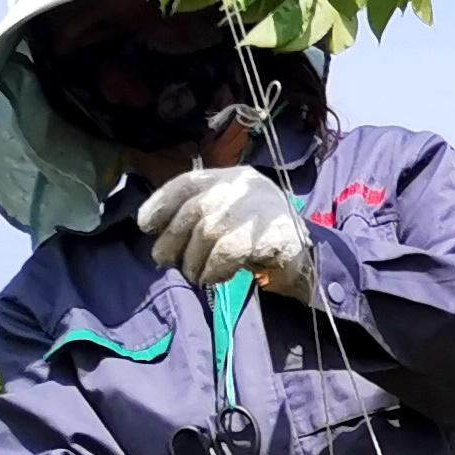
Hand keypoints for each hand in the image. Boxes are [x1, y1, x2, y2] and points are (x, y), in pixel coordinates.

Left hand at [141, 163, 313, 300]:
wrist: (308, 259)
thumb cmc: (256, 240)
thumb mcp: (225, 219)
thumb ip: (196, 220)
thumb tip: (157, 237)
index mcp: (230, 178)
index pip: (188, 182)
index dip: (161, 203)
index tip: (145, 225)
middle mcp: (245, 186)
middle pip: (195, 209)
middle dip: (173, 239)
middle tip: (166, 261)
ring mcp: (262, 208)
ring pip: (209, 232)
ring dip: (194, 260)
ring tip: (197, 274)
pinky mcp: (275, 234)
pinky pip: (229, 251)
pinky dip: (214, 267)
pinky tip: (215, 276)